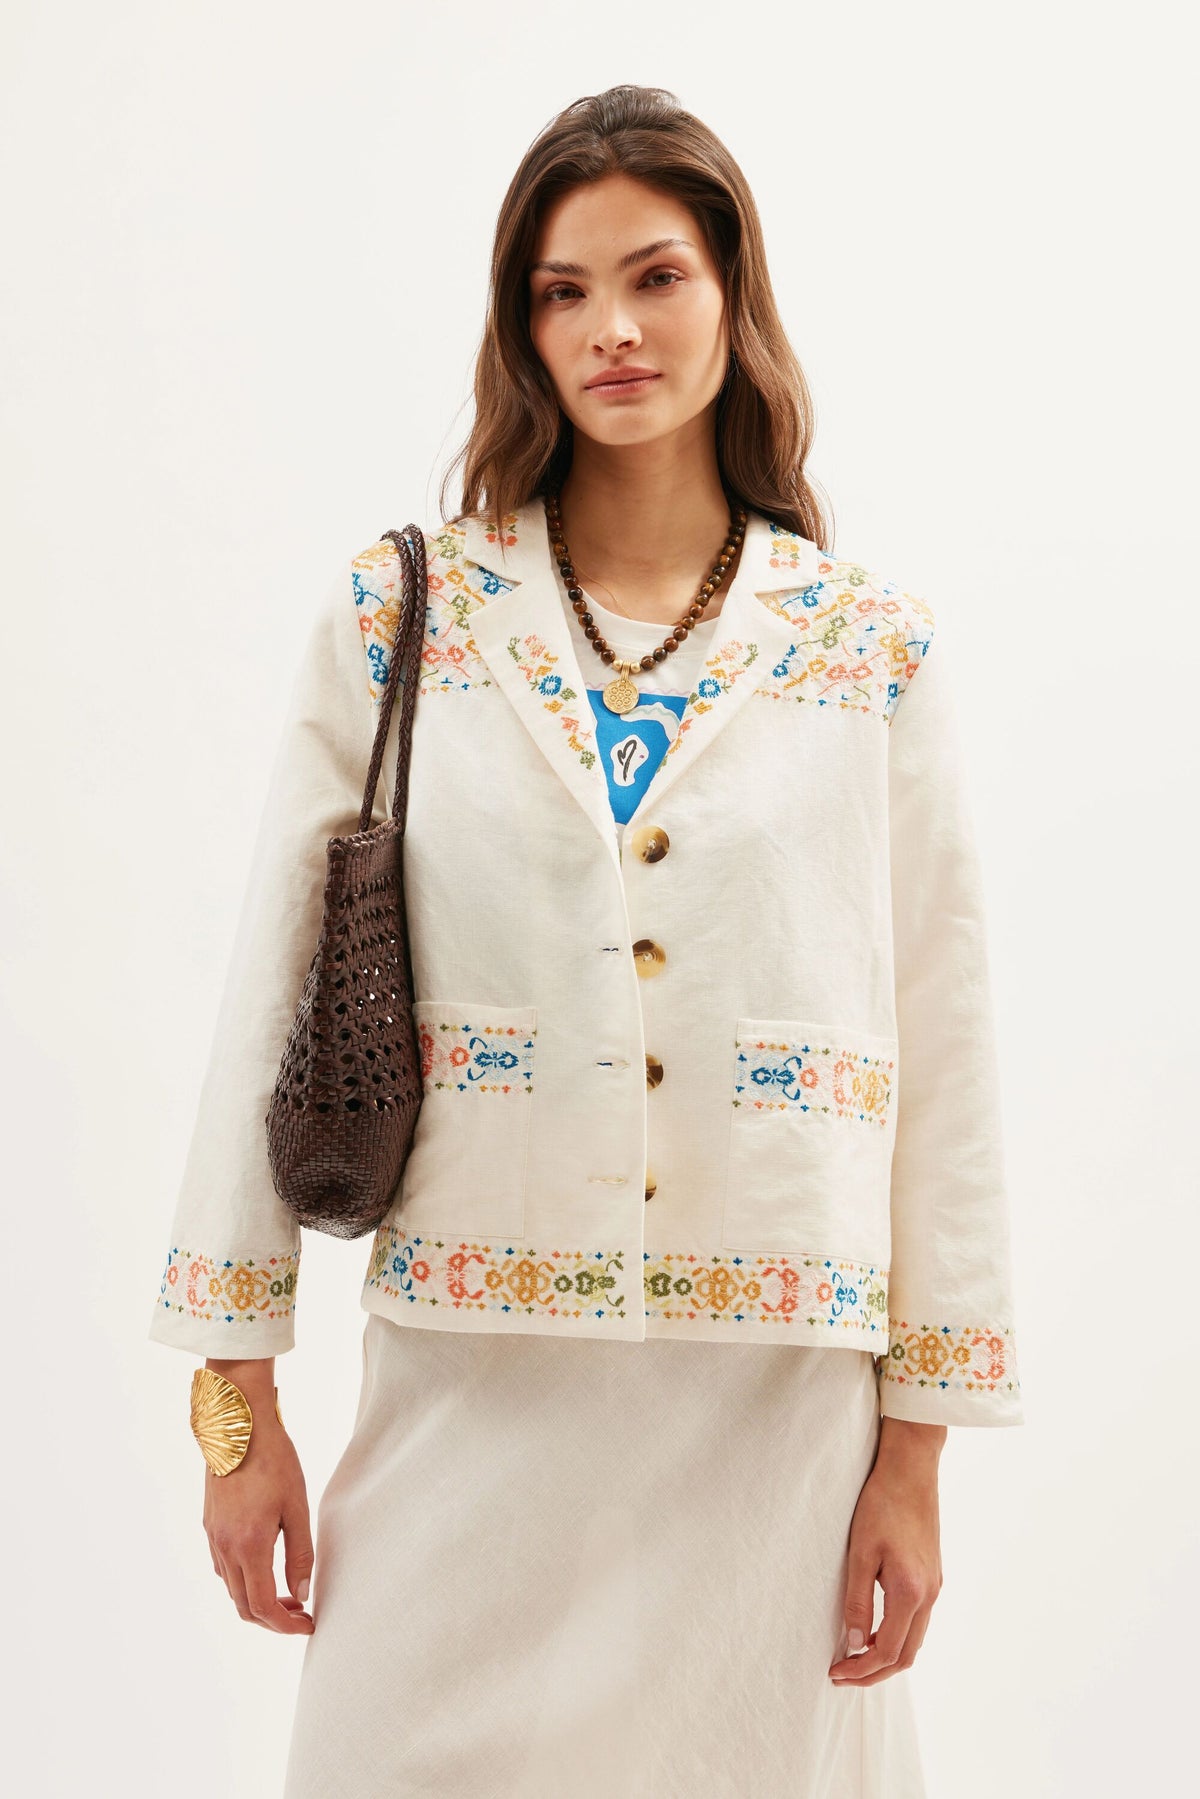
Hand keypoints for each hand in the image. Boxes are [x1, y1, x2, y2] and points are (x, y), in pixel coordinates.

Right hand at [201, 1362, 314, 1634]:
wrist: (238, 1426)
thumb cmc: (274, 1461)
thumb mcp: (297, 1507)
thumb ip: (300, 1554)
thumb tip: (303, 1593)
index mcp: (249, 1546)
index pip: (264, 1606)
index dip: (287, 1625)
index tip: (309, 1625)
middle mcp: (225, 1548)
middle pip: (244, 1606)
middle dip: (273, 1619)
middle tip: (302, 1614)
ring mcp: (213, 1538)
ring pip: (232, 1589)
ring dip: (258, 1600)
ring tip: (289, 1592)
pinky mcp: (210, 1526)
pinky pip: (223, 1568)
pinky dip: (244, 1580)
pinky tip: (265, 1566)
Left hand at [827, 1419, 944, 1685]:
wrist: (911, 1471)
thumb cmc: (882, 1505)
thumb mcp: (860, 1552)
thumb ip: (857, 1601)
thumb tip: (854, 1644)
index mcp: (910, 1592)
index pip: (887, 1651)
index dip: (861, 1669)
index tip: (835, 1673)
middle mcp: (929, 1595)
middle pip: (906, 1655)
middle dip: (874, 1672)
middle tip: (842, 1674)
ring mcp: (935, 1586)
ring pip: (914, 1640)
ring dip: (886, 1656)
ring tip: (853, 1657)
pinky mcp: (933, 1577)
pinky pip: (917, 1621)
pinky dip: (896, 1636)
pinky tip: (873, 1630)